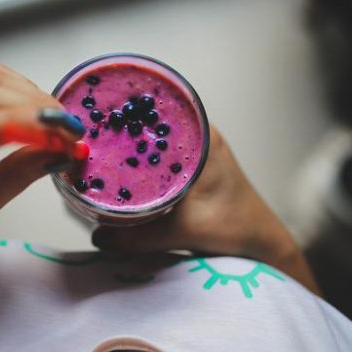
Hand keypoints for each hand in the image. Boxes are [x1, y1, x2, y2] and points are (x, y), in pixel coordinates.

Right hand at [92, 126, 317, 291]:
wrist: (260, 241)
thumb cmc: (233, 228)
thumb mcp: (181, 232)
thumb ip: (138, 237)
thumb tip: (97, 238)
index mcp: (202, 136)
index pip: (159, 110)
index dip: (128, 110)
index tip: (99, 116)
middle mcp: (200, 133)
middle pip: (153, 122)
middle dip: (122, 128)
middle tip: (91, 136)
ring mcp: (197, 147)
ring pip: (156, 137)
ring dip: (131, 143)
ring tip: (98, 149)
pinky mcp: (193, 162)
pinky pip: (161, 152)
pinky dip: (142, 158)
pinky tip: (120, 168)